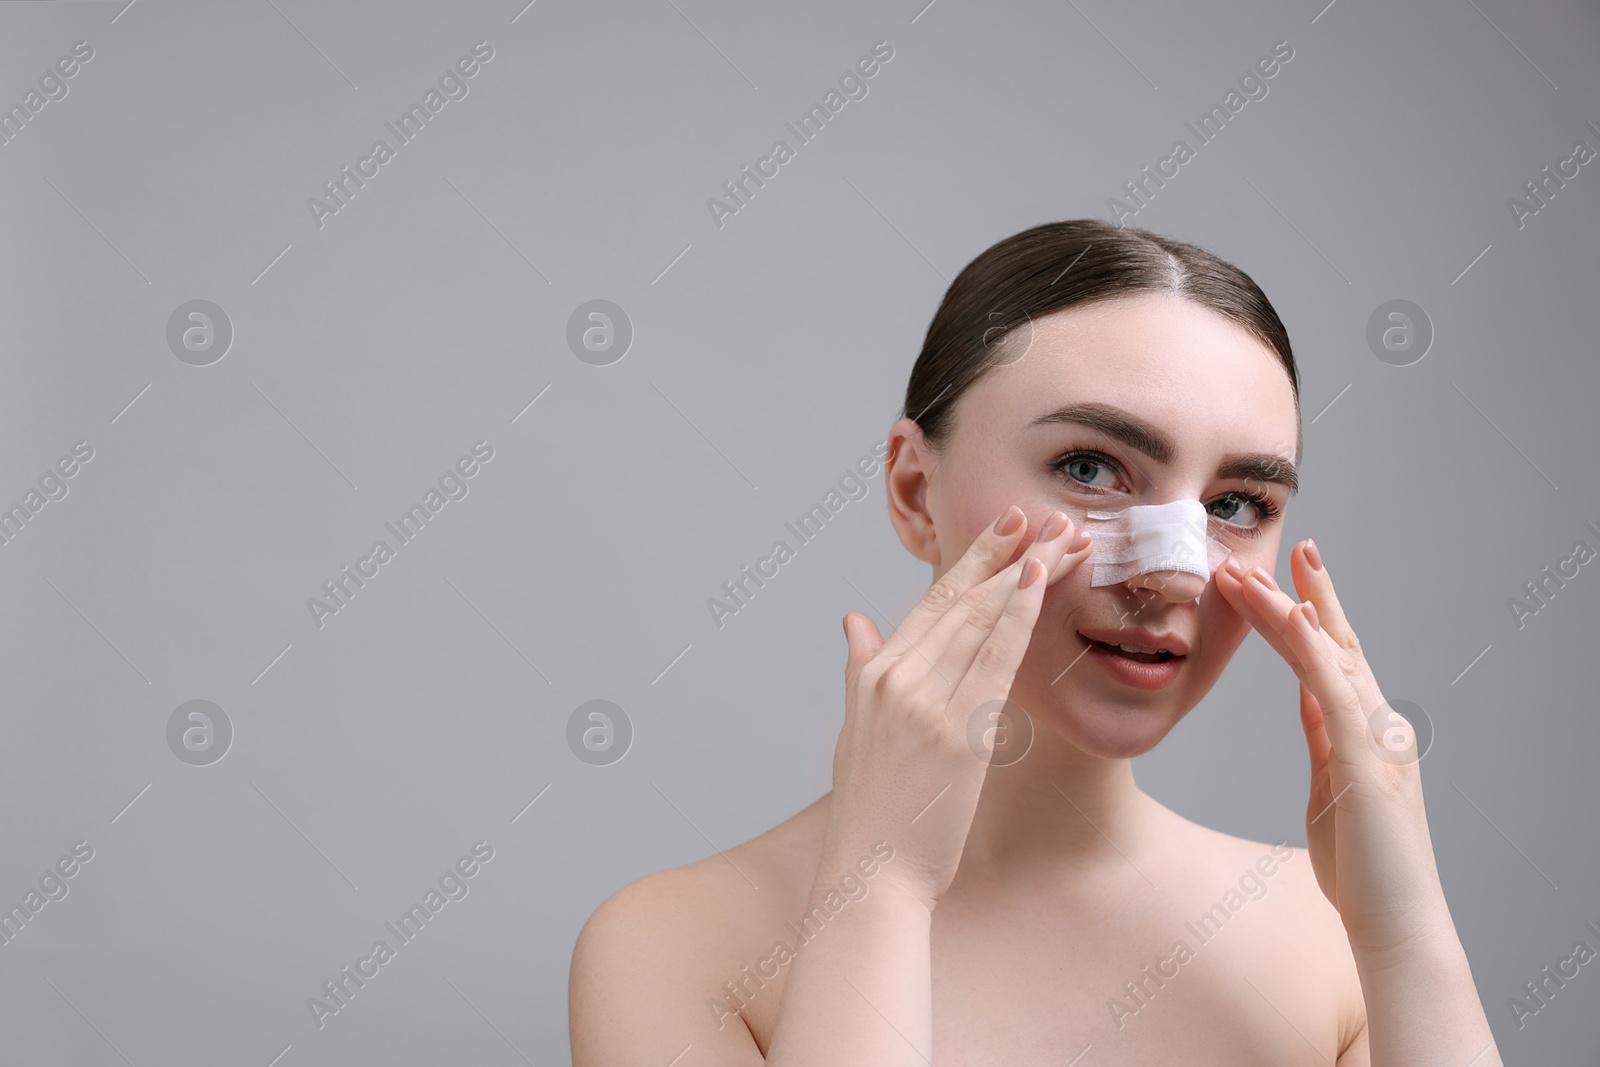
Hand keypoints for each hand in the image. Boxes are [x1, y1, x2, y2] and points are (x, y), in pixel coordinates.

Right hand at [823, 504, 1092, 911]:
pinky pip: (993, 661)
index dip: (971, 561)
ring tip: (1059, 539)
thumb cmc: (871, 810)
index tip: (1004, 528)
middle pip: (961, 601)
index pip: (931, 603)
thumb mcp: (855, 729)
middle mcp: (895, 678)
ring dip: (1025, 574)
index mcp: (873, 675)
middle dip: (1007, 553)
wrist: (869, 873)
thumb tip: (854, 619)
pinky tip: (1037, 585)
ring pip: (980, 620)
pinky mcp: (954, 731)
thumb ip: (859, 668)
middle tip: (1044, 516)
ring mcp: (924, 702)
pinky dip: (1017, 618)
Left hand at [1214, 540, 1451, 956]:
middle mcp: (1377, 724)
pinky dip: (1315, 653)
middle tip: (1286, 546)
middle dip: (1310, 592)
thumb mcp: (1332, 783)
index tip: (1288, 574)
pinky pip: (1336, 694)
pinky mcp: (1364, 762)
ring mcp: (1376, 740)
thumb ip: (1324, 735)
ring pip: (1332, 657)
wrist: (1395, 921)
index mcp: (1365, 730)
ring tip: (1255, 575)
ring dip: (1292, 611)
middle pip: (1338, 642)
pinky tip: (1295, 621)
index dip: (1313, 612)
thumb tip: (1306, 694)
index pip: (1336, 657)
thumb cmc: (1362, 863)